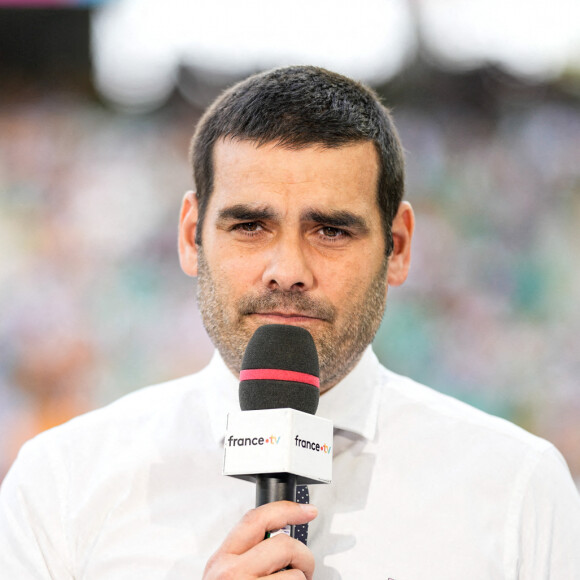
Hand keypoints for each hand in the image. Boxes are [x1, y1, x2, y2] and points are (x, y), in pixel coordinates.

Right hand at [203, 500, 317, 578]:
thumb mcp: (224, 576)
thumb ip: (244, 556)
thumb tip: (277, 543)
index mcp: (221, 559)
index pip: (255, 518)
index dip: (286, 509)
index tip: (307, 510)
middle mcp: (230, 572)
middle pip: (283, 544)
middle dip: (303, 556)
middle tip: (304, 570)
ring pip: (295, 574)